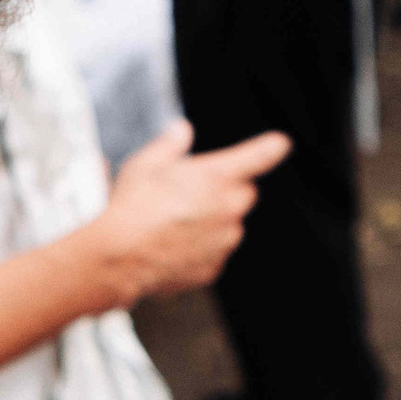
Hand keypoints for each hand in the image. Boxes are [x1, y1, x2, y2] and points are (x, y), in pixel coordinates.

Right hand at [82, 120, 289, 309]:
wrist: (120, 257)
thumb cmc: (132, 207)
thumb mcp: (146, 162)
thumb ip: (171, 143)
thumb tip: (182, 131)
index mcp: (218, 176)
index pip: (260, 155)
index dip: (271, 148)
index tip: (280, 144)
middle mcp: (229, 209)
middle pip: (244, 193)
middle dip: (226, 191)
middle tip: (192, 191)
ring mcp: (223, 241)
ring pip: (229, 226)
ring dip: (212, 221)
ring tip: (175, 221)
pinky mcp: (213, 268)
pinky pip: (214, 253)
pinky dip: (200, 248)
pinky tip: (172, 243)